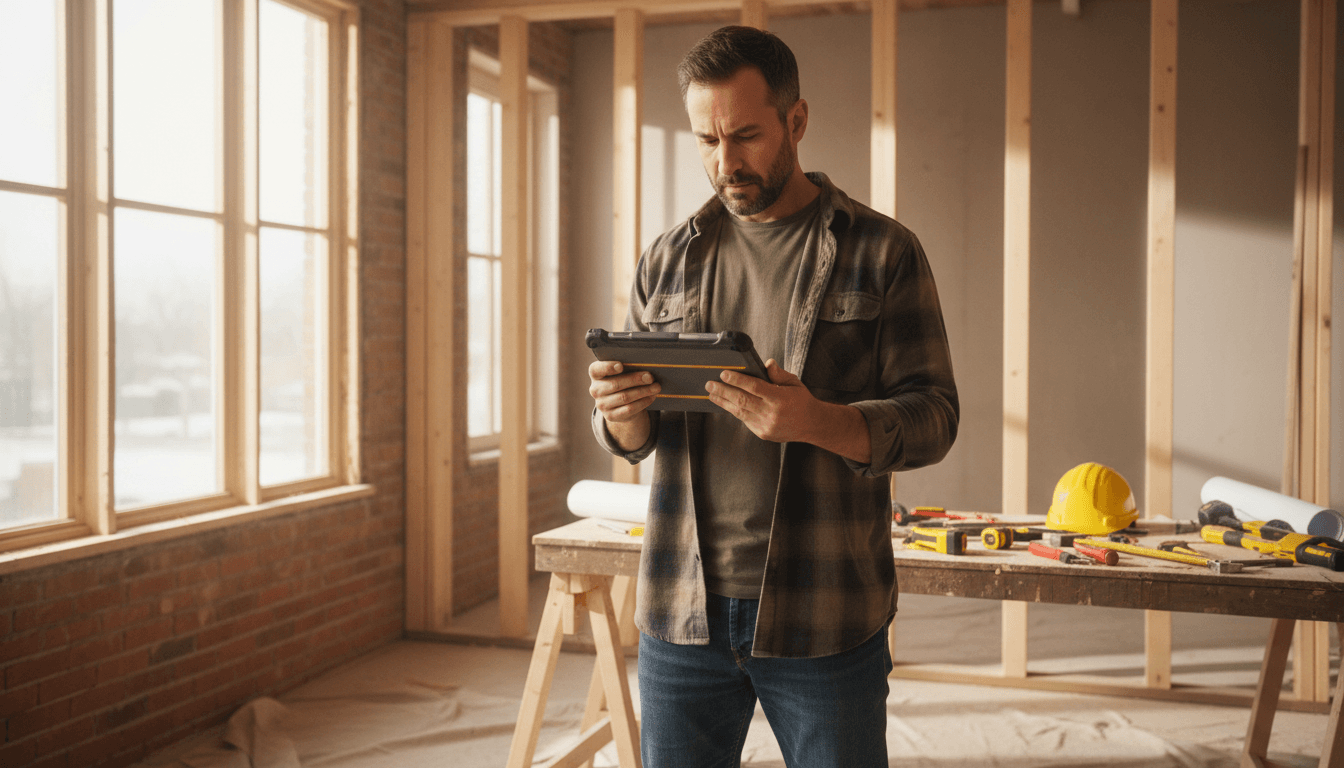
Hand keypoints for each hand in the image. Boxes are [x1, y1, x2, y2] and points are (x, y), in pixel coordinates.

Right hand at [589, 360, 659, 451]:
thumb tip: (645, 371)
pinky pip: (629, 409)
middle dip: (635, 380)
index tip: (621, 365)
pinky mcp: (611, 416)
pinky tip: (652, 396)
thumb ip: (628, 368)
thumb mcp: (621, 372)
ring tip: (656, 387)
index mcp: (595, 374)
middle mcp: (595, 390)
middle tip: (650, 377)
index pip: (596, 369)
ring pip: (624, 397)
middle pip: (615, 384)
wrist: (619, 402)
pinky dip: (643, 402)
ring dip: (643, 391)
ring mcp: (602, 404)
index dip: (608, 367)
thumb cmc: (622, 380)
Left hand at [706, 359, 872, 461]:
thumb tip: (766, 363)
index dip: (737, 380)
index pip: (754, 387)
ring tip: (712, 394)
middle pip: (742, 400)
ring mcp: (766, 425)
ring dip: (724, 402)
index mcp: (780, 398)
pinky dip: (734, 410)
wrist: (812, 425)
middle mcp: (771, 413)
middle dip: (723, 391)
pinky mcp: (762, 433)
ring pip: (739, 412)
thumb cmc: (801, 400)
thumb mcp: (794, 382)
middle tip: (710, 384)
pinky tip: (726, 403)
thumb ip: (778, 374)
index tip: (723, 374)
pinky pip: (744, 420)